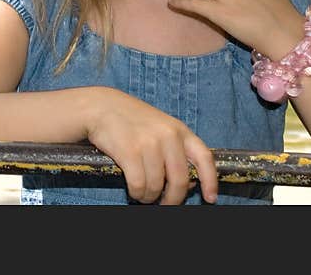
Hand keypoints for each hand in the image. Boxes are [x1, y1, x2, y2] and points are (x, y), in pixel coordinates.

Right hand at [85, 87, 217, 204]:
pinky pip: (139, 185)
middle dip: (172, 199)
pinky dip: (137, 193)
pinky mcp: (129, 152)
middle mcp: (167, 136)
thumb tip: (187, 182)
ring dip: (149, 197)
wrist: (101, 106)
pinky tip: (134, 190)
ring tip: (143, 194)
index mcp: (179, 130)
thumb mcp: (160, 126)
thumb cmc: (131, 119)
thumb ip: (175, 148)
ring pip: (156, 186)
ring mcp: (148, 144)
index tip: (210, 198)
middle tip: (165, 203)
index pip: (204, 158)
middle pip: (179, 181)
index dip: (210, 181)